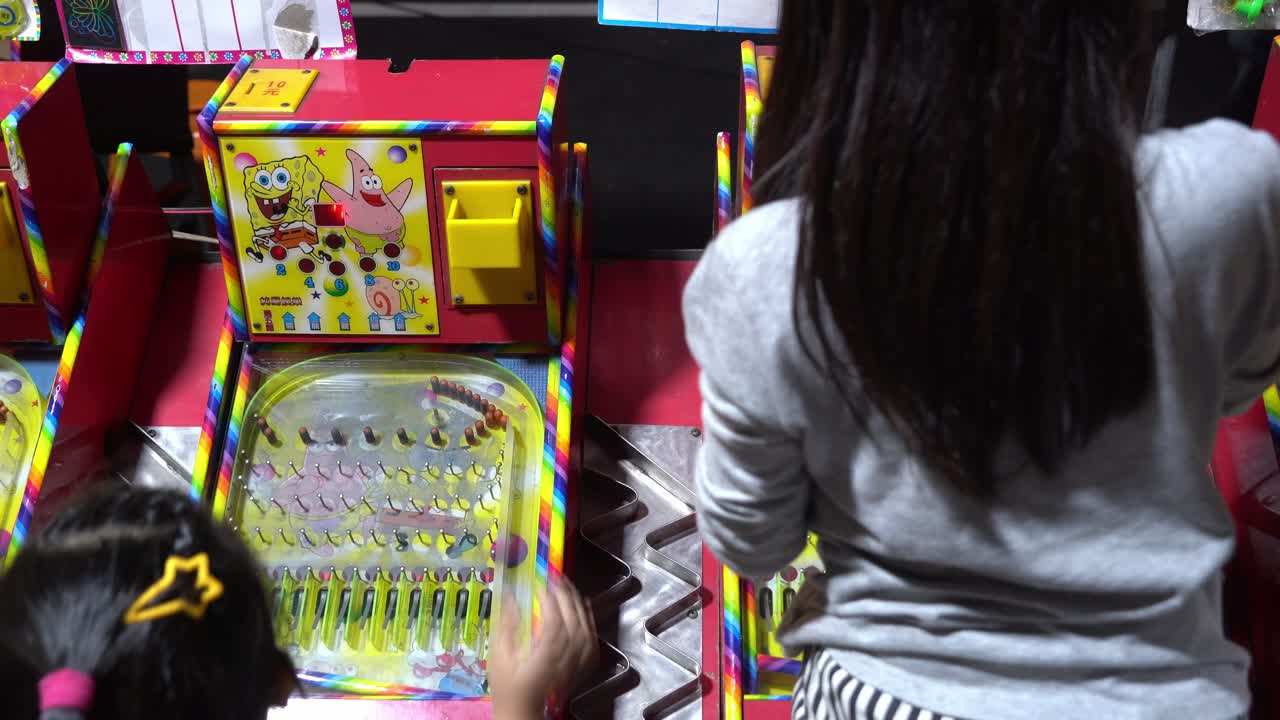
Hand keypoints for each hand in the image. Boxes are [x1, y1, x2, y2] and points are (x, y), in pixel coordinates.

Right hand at [490, 581, 597, 719]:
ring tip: (567, 586)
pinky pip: (590, 639)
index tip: (540, 585)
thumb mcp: (499, 656)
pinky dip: (588, 619)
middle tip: (555, 577)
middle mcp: (563, 660)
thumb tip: (510, 598)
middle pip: (572, 622)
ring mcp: (574, 664)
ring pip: (584, 629)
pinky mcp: (580, 665)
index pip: (553, 623)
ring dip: (577, 604)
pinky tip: (583, 605)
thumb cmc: (508, 685)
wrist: (521, 707)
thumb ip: (506, 626)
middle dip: (565, 595)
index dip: (549, 601)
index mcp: (543, 658)